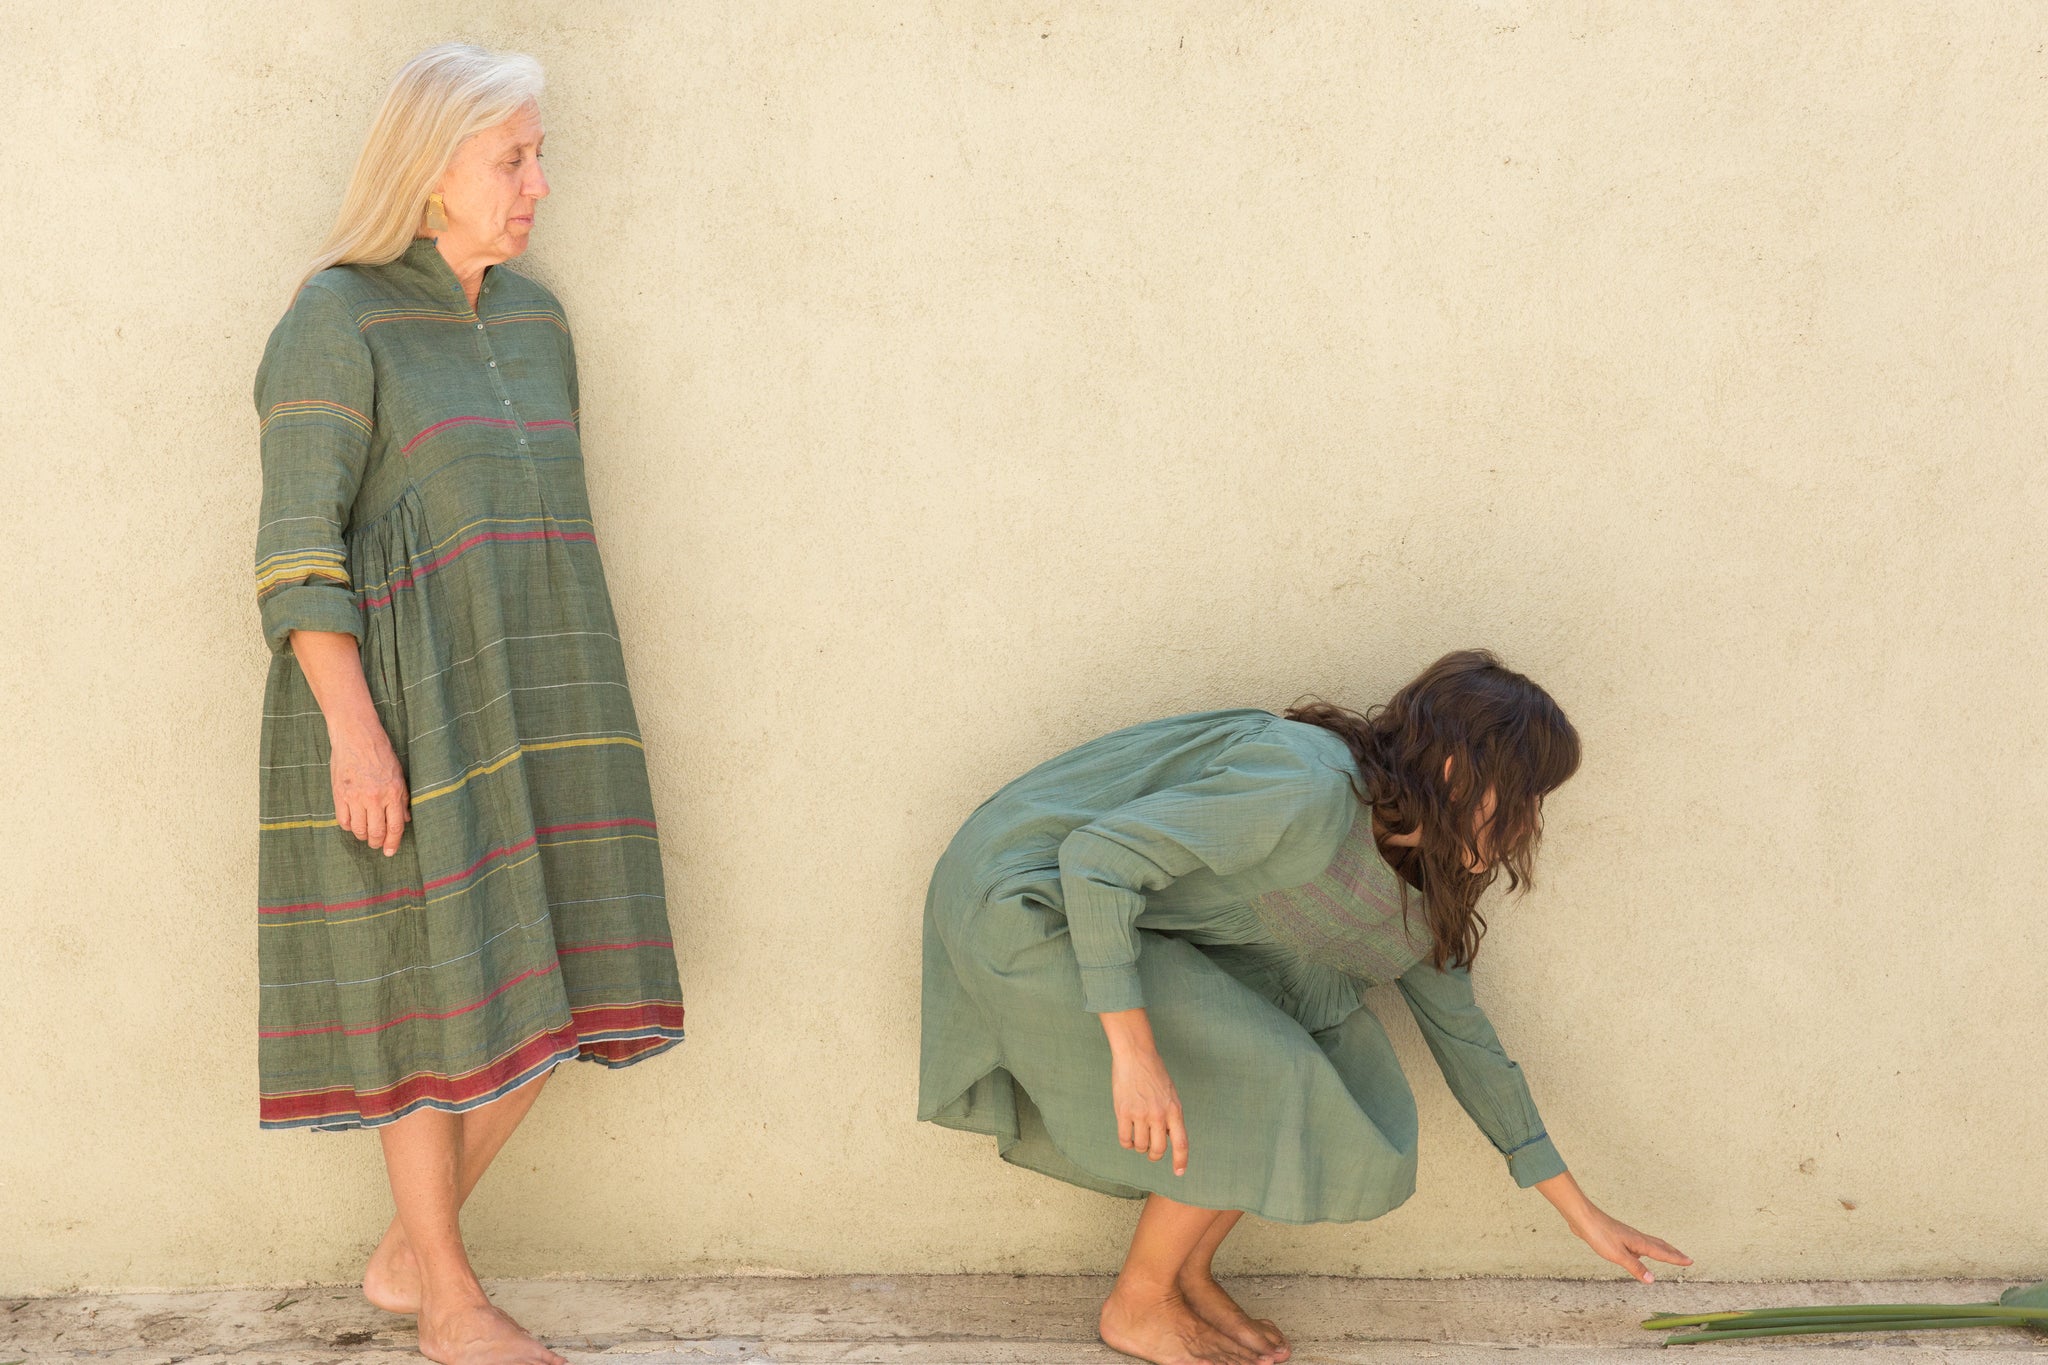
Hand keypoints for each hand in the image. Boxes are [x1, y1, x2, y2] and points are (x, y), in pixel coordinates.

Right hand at [329, 721, 409, 855]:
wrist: (357, 736)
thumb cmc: (381, 754)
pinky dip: (348, 826)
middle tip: (377, 845)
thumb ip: (402, 799)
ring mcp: (355, 797)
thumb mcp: (399, 775)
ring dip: (363, 836)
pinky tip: (353, 823)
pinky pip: (343, 820)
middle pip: (376, 832)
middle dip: (378, 843)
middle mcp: (375, 798)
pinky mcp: (340, 794)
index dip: (393, 844)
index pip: (394, 827)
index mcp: (393, 793)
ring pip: (358, 830)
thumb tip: (405, 820)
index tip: (390, 852)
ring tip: (366, 835)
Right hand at [1098, 1008, 1189, 1174]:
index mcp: (1174, 1110)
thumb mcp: (1170, 1094)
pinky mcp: (1124, 1112)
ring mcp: (1141, 1114)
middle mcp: (1159, 1115)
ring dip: (1140, 1147)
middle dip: (1155, 1155)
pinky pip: (1125, 1139)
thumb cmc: (1154, 1072)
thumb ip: (1170, 1115)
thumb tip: (1167, 1136)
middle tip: (1152, 1152)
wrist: (1136, 1055)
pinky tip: (1127, 1136)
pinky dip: (1127, 1143)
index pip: (1181, 1143)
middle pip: (1159, 1149)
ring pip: (1141, 1146)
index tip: (1179, 1172)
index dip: (1181, 1161)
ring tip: (1138, 1137)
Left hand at [1567, 1206, 1690, 1283]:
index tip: (1690, 1261)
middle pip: (1660, 1246)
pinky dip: (1647, 1248)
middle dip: (1673, 1253)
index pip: (1662, 1253)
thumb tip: (1652, 1280)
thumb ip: (1635, 1267)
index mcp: (1639, 1243)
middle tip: (1686, 1258)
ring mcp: (1628, 1235)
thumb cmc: (1599, 1235)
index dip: (1676, 1258)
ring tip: (1669, 1253)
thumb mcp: (1618, 1255)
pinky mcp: (1619, 1236)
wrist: (1583, 1218)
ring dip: (1662, 1249)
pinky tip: (1640, 1251)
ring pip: (1650, 1243)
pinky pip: (1639, 1243)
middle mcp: (1636, 1238)